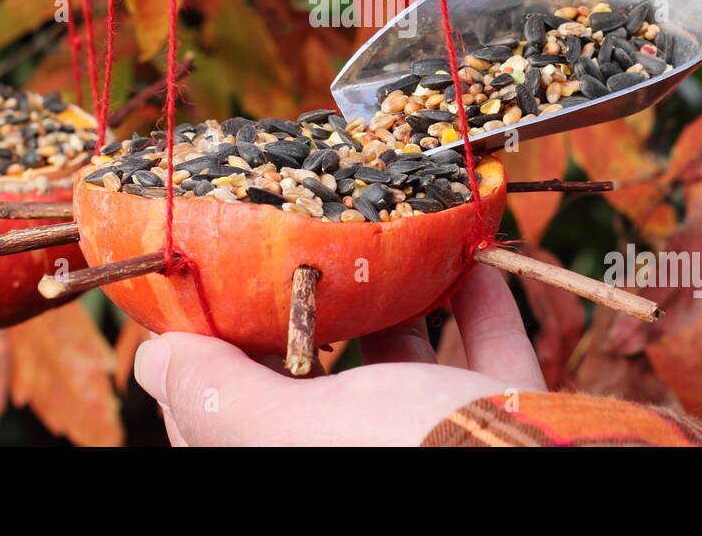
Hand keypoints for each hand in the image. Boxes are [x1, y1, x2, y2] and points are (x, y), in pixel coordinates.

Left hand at [133, 261, 546, 445]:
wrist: (552, 467)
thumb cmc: (406, 452)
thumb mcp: (289, 430)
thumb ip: (217, 395)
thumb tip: (148, 359)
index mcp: (306, 462)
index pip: (238, 418)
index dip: (216, 354)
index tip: (215, 284)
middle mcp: (368, 450)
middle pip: (324, 382)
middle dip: (315, 309)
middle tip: (299, 244)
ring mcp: (439, 436)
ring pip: (410, 363)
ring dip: (401, 296)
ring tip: (383, 236)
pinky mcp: (504, 411)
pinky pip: (489, 348)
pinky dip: (480, 300)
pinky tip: (467, 255)